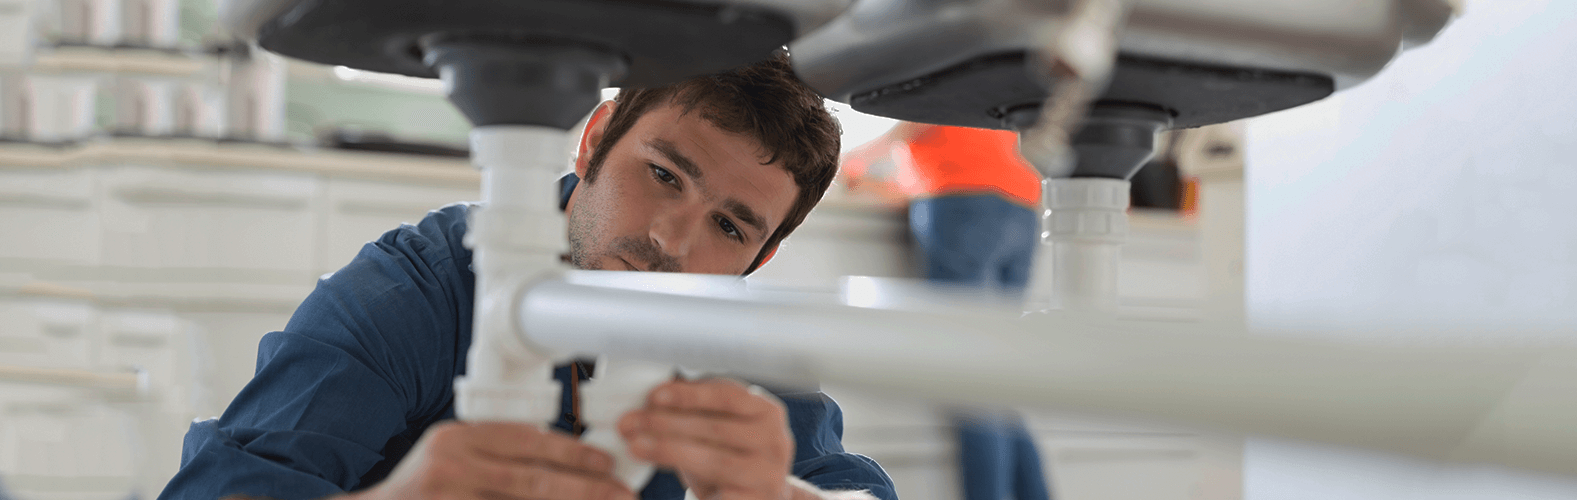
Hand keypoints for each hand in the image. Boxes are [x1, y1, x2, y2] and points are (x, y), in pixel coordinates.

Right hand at [347, 420, 634, 499]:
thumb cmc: (420, 490)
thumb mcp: (451, 457)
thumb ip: (495, 454)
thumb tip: (557, 458)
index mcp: (456, 438)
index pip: (526, 440)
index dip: (571, 453)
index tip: (606, 464)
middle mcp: (450, 464)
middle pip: (531, 479)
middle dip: (583, 488)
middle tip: (621, 494)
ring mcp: (447, 495)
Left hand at [618, 379, 794, 499]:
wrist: (759, 498)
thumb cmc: (731, 456)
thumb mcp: (719, 428)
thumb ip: (696, 410)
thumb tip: (651, 394)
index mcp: (767, 412)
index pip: (728, 396)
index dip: (690, 394)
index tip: (655, 394)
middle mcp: (776, 442)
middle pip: (716, 428)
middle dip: (667, 423)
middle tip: (630, 421)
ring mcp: (769, 475)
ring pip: (713, 460)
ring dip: (668, 450)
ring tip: (636, 445)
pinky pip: (715, 491)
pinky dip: (686, 480)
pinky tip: (657, 471)